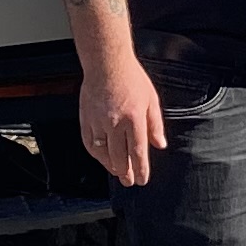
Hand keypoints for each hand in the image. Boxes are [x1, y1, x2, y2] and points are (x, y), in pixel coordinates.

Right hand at [76, 47, 166, 187]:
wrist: (106, 64)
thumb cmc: (130, 78)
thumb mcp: (151, 100)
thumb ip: (155, 125)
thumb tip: (159, 144)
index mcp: (134, 118)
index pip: (138, 152)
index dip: (141, 169)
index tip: (142, 180)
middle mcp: (115, 123)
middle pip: (119, 157)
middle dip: (126, 172)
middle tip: (129, 181)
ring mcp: (98, 122)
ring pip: (103, 153)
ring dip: (111, 166)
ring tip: (117, 172)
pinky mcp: (86, 119)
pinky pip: (89, 143)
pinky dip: (96, 154)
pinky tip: (102, 158)